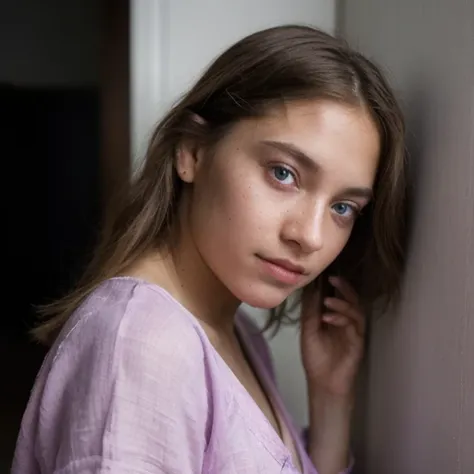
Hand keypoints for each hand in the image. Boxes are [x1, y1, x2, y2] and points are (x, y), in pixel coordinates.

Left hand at [300, 276, 365, 397]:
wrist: (323, 383)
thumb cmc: (316, 357)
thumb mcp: (308, 330)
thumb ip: (310, 310)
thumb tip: (310, 288)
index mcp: (335, 317)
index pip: (338, 296)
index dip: (334, 284)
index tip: (324, 272)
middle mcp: (347, 321)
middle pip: (352, 299)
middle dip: (344, 287)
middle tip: (333, 279)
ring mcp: (354, 331)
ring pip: (356, 310)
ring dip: (342, 304)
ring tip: (328, 301)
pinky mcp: (358, 342)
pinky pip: (355, 326)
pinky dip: (341, 319)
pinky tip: (328, 318)